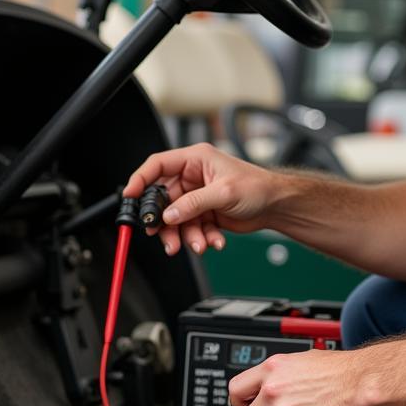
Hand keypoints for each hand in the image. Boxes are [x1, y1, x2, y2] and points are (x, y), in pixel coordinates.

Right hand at [124, 143, 277, 255]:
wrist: (276, 206)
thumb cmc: (258, 187)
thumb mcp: (223, 193)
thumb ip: (194, 204)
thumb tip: (169, 214)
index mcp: (195, 160)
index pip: (157, 165)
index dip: (140, 179)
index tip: (129, 196)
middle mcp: (193, 177)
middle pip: (164, 200)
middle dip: (165, 222)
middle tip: (165, 238)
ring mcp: (197, 197)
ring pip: (176, 219)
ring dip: (185, 236)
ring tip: (198, 245)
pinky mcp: (204, 214)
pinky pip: (191, 229)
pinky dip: (200, 238)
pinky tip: (213, 241)